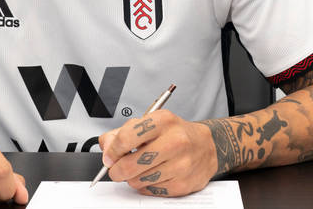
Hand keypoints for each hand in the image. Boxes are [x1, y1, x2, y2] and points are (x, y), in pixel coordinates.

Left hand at [98, 109, 216, 196]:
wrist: (205, 146)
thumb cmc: (174, 133)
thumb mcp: (150, 123)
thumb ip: (122, 133)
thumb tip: (106, 149)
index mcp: (163, 121)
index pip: (127, 137)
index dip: (112, 151)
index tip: (109, 157)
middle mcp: (175, 141)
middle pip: (131, 164)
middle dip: (117, 170)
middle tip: (116, 169)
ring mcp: (181, 164)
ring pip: (139, 180)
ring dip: (132, 178)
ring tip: (139, 170)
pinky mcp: (183, 184)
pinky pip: (151, 190)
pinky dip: (146, 186)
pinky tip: (152, 175)